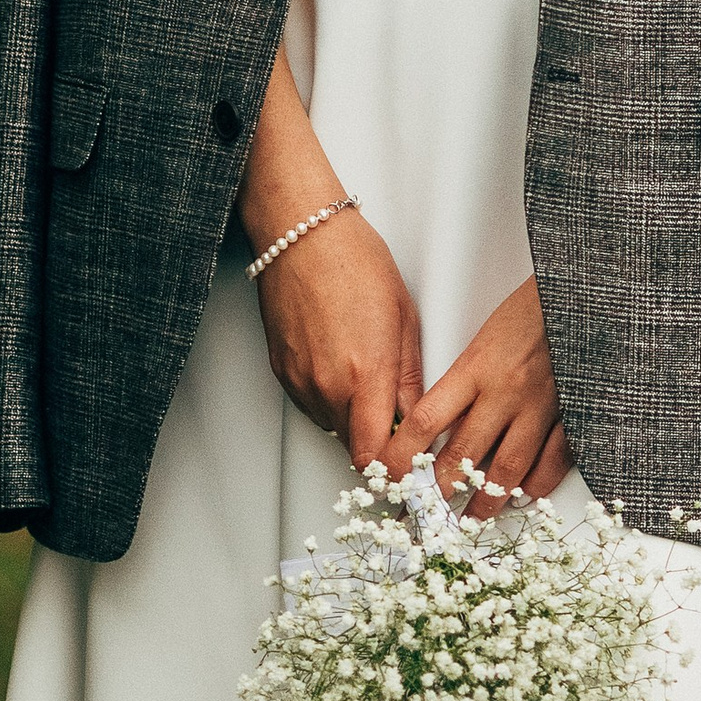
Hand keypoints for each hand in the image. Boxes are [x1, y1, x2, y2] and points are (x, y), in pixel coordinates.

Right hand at [257, 207, 426, 467]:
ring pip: (332, 426)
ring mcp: (301, 383)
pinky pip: (310, 405)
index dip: (393, 465)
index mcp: (367, 375)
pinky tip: (339, 362)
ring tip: (364, 374)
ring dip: (352, 418)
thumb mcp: (404, 317)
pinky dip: (328, 398)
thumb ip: (410, 378)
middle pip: (355, 447)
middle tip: (392, 411)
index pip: (376, 456)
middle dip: (376, 439)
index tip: (407, 458)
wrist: (301, 235)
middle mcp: (329, 388)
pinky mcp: (282, 373)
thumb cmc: (355, 262)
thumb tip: (417, 416)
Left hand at [386, 275, 570, 518]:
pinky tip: (523, 495)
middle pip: (462, 456)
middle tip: (421, 517)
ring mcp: (539, 408)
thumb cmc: (529, 310)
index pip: (425, 421)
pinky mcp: (571, 415)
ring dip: (484, 502)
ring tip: (469, 521)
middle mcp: (504, 392)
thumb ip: (463, 379)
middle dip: (437, 495)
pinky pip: (551, 462)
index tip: (386, 477)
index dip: (402, 456)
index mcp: (476, 367)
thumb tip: (437, 423)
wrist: (579, 295)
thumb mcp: (483, 338)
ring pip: (506, 469)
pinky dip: (536, 485)